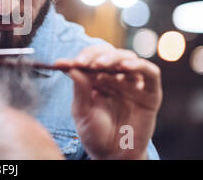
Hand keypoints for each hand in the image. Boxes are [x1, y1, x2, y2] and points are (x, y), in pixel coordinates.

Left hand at [55, 44, 161, 159]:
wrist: (114, 156)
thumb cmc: (96, 134)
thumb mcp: (82, 112)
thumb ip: (80, 90)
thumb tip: (72, 68)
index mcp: (96, 80)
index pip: (88, 60)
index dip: (77, 59)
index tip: (60, 64)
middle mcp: (114, 78)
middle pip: (107, 55)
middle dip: (93, 55)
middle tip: (82, 62)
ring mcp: (132, 84)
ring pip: (127, 58)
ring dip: (113, 58)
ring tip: (100, 65)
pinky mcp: (150, 93)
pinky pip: (150, 73)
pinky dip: (139, 65)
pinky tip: (125, 66)